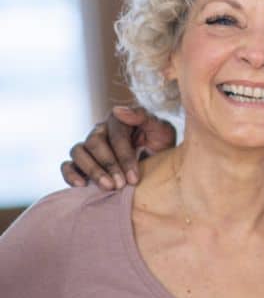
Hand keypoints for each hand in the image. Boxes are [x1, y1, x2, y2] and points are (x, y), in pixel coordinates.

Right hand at [61, 106, 176, 189]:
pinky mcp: (80, 163)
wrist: (161, 164)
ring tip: (107, 187)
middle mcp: (100, 131)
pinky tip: (81, 185)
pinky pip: (67, 165)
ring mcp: (88, 147)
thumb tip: (117, 110)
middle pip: (94, 143)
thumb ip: (143, 117)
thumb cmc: (161, 145)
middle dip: (108, 165)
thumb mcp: (162, 130)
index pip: (116, 136)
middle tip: (120, 185)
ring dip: (92, 171)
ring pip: (78, 152)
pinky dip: (70, 174)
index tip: (134, 178)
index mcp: (118, 121)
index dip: (124, 157)